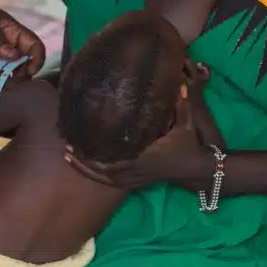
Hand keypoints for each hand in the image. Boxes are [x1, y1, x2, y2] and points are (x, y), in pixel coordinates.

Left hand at [64, 63, 221, 189]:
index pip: (112, 161)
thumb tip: (180, 81)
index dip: (92, 156)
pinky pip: (114, 185)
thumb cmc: (191, 144)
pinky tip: (86, 170)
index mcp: (144, 156)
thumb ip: (182, 103)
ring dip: (87, 171)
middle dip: (83, 162)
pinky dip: (98, 178)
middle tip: (65, 150)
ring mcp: (138, 178)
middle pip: (103, 172)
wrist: (201, 168)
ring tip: (69, 158)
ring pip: (106, 180)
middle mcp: (138, 169)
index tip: (76, 144)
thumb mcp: (187, 123)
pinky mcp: (140, 182)